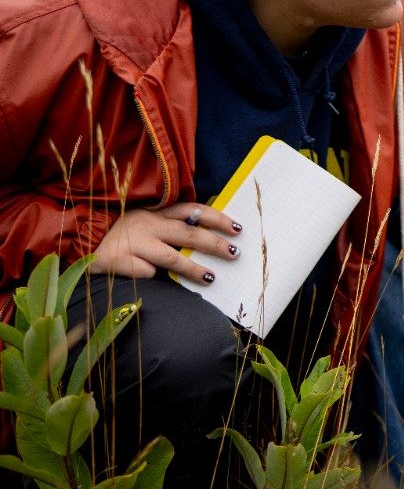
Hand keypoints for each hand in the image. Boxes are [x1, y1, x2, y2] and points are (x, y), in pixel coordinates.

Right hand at [90, 202, 241, 283]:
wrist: (80, 244)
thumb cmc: (123, 235)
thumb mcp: (147, 223)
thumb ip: (171, 226)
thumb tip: (210, 237)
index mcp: (155, 212)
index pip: (192, 210)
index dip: (216, 218)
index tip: (237, 228)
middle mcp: (147, 224)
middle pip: (188, 233)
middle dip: (214, 243)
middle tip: (234, 253)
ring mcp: (133, 242)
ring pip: (171, 257)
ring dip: (194, 268)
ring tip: (211, 277)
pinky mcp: (119, 260)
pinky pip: (146, 272)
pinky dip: (152, 276)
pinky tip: (153, 279)